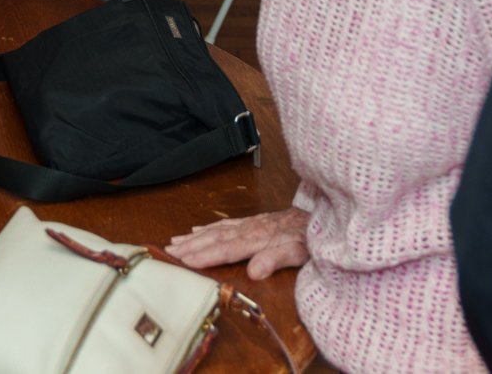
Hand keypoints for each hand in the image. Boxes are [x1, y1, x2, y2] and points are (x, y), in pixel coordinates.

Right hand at [166, 208, 309, 279]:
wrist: (323, 218)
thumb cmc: (310, 239)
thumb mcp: (297, 253)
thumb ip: (274, 260)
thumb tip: (253, 272)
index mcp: (256, 239)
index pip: (224, 249)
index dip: (203, 256)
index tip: (182, 261)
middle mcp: (249, 229)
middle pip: (214, 238)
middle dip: (190, 246)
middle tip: (168, 252)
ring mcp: (250, 224)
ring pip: (216, 230)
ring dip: (195, 236)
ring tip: (175, 241)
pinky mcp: (254, 221)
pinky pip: (225, 223)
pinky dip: (209, 227)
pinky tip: (198, 229)